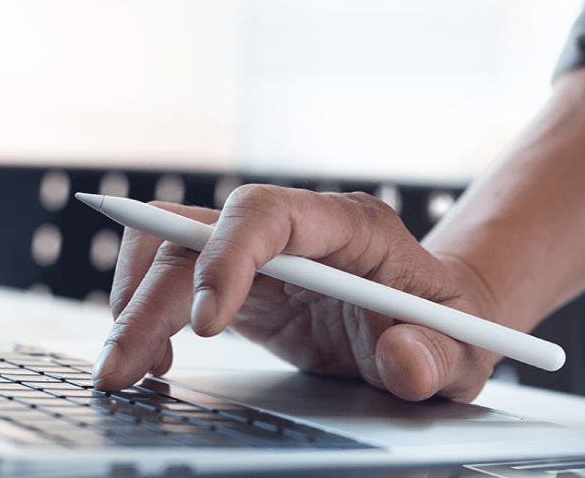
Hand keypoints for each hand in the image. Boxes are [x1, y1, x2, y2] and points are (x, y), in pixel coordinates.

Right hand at [91, 184, 508, 401]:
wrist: (440, 325)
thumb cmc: (451, 326)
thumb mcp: (463, 351)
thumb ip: (437, 356)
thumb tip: (403, 360)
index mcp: (349, 225)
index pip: (267, 214)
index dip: (227, 258)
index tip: (210, 326)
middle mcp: (294, 228)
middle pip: (197, 234)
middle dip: (150, 296)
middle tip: (122, 366)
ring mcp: (262, 254)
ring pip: (170, 252)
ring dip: (134, 305)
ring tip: (123, 371)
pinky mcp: (242, 286)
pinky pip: (175, 284)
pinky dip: (148, 319)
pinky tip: (153, 366)